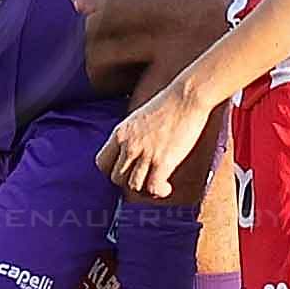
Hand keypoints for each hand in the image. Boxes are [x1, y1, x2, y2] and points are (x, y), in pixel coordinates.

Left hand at [100, 77, 214, 199]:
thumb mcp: (138, 118)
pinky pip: (153, 187)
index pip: (102, 163)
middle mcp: (129, 144)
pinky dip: (159, 192)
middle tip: (144, 179)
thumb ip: (130, 135)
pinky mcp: (163, 160)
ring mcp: (145, 153)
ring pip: (133, 186)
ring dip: (145, 189)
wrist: (187, 96)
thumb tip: (130, 151)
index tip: (126, 171)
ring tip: (157, 183)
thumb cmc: (167, 104)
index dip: (113, 171)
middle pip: (116, 178)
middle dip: (129, 182)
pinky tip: (166, 187)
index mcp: (120, 133)